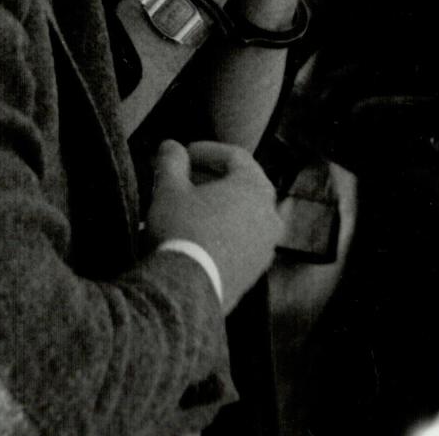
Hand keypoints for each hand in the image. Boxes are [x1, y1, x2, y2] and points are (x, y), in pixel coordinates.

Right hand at [147, 140, 282, 313]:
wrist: (187, 292)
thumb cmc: (182, 230)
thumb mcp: (169, 189)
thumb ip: (171, 161)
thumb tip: (171, 147)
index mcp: (255, 187)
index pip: (234, 156)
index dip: (206, 150)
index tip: (183, 154)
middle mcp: (270, 214)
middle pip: (242, 185)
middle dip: (212, 178)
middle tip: (185, 177)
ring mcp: (266, 246)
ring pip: (243, 214)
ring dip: (217, 205)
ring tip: (188, 206)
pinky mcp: (255, 271)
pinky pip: (242, 240)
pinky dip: (223, 230)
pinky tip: (197, 234)